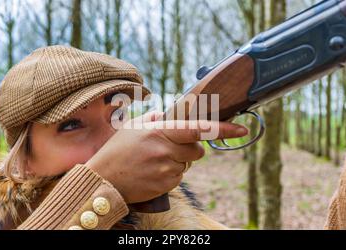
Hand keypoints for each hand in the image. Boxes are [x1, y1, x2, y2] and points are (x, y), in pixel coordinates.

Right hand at [86, 112, 247, 203]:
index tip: (242, 129)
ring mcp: (167, 169)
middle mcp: (166, 149)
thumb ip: (154, 118)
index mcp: (160, 130)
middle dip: (189, 149)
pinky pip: (179, 177)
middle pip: (197, 150)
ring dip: (178, 162)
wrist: (104, 180)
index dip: (223, 129)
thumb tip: (167, 115)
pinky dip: (170, 174)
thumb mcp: (133, 126)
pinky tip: (153, 172)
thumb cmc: (117, 150)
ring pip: (187, 164)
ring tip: (154, 162)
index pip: (198, 128)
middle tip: (169, 148)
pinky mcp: (166, 184)